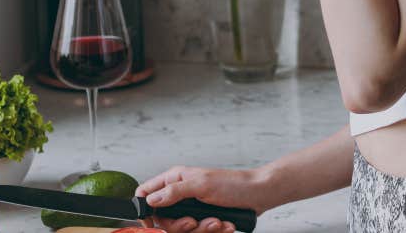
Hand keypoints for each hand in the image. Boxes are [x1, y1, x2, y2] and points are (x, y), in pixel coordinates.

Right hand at [136, 165, 275, 232]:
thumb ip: (175, 191)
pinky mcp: (205, 219)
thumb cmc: (235, 184)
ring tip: (217, 222)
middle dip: (181, 226)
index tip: (152, 223)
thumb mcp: (202, 184)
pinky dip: (214, 231)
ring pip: (183, 230)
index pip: (147, 193)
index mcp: (176, 179)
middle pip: (164, 220)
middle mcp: (181, 194)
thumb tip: (151, 199)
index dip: (145, 209)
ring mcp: (193, 208)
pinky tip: (225, 224)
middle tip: (194, 222)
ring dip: (202, 229)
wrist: (260, 195)